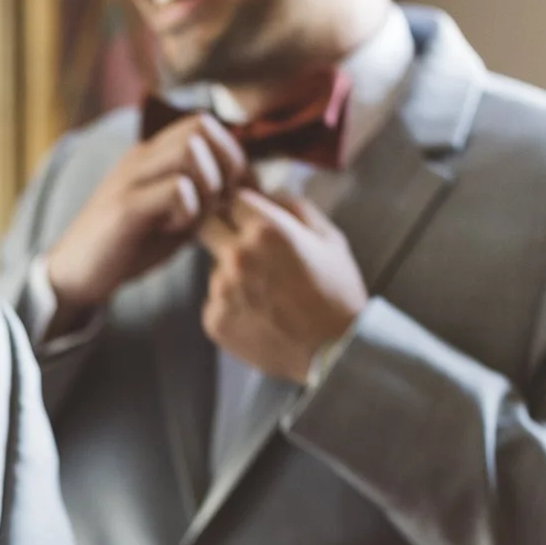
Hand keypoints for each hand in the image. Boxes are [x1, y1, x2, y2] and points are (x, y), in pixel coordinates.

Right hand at [43, 115, 250, 329]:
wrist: (73, 273)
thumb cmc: (128, 246)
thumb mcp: (174, 216)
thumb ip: (203, 197)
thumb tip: (247, 187)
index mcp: (151, 154)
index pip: (203, 122)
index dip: (231, 154)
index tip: (232, 193)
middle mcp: (140, 156)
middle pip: (201, 126)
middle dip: (225, 165)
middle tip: (218, 203)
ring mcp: (130, 178)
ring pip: (191, 151)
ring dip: (207, 186)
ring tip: (193, 216)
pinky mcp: (125, 206)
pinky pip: (176, 190)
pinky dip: (188, 211)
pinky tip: (173, 229)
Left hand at [196, 190, 368, 381]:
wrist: (336, 351)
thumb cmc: (338, 293)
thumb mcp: (330, 238)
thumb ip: (295, 207)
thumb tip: (269, 192)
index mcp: (266, 229)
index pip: (232, 199)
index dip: (244, 208)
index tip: (253, 220)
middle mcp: (237, 256)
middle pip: (207, 227)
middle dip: (224, 232)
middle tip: (249, 250)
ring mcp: (221, 290)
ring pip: (214, 268)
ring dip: (232, 274)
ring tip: (268, 295)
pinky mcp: (214, 320)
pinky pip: (215, 302)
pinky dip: (232, 306)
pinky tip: (261, 316)